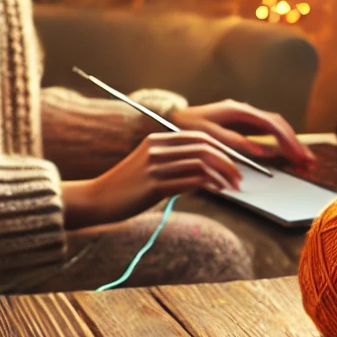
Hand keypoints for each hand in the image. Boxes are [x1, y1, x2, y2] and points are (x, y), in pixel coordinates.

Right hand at [62, 130, 242, 226]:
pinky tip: (217, 191)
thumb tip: (203, 171)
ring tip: (232, 186)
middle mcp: (156, 148)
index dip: (221, 149)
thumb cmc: (125, 188)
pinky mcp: (154, 185)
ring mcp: (155, 166)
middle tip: (239, 177)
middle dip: (228, 162)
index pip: (199, 137)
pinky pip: (191, 180)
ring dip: (223, 175)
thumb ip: (172, 162)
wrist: (97, 199)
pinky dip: (210, 184)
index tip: (234, 162)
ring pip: (201, 163)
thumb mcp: (148, 166)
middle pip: (204, 148)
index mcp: (156, 139)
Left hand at [170, 100, 315, 165]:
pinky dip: (280, 146)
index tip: (297, 156)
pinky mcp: (245, 127)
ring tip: (305, 162)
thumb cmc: (188, 127)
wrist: (173, 119)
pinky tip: (289, 157)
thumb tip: (259, 150)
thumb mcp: (208, 136)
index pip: (271, 125)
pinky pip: (268, 135)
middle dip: (295, 144)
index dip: (287, 141)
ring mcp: (247, 119)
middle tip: (308, 162)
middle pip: (279, 126)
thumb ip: (234, 142)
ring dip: (291, 145)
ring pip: (276, 129)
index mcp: (240, 112)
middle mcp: (246, 112)